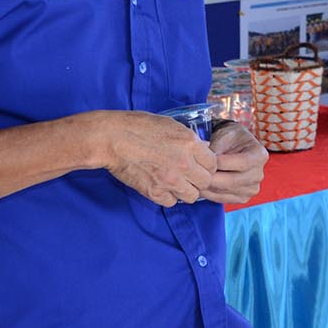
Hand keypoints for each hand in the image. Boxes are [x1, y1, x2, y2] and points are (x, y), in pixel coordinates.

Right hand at [95, 111, 217, 207]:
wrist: (113, 138)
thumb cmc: (140, 126)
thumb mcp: (171, 125)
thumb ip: (190, 140)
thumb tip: (203, 148)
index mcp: (190, 144)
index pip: (213, 164)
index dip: (207, 165)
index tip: (199, 164)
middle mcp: (184, 164)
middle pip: (205, 182)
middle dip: (199, 179)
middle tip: (189, 174)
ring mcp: (170, 180)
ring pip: (192, 196)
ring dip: (186, 190)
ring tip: (176, 182)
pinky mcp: (154, 192)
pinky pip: (171, 202)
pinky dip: (168, 196)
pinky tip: (162, 186)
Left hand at [201, 122, 267, 203]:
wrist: (234, 146)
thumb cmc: (229, 138)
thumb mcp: (224, 136)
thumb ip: (216, 150)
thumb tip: (204, 164)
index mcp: (260, 156)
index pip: (241, 163)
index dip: (221, 163)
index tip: (205, 160)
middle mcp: (259, 174)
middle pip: (233, 181)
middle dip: (211, 178)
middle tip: (194, 174)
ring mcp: (252, 189)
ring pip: (225, 191)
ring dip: (207, 187)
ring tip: (194, 180)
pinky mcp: (242, 198)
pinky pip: (223, 199)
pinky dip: (209, 194)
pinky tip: (200, 187)